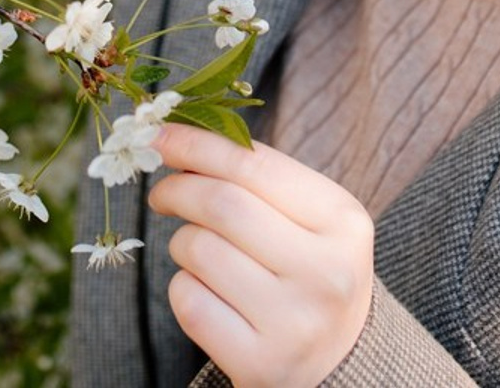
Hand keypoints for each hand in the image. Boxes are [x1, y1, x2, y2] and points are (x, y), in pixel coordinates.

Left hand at [148, 123, 373, 387]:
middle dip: (178, 189)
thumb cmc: (309, 270)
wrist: (340, 363)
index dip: (196, 143)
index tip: (157, 133)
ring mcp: (295, 324)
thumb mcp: (307, 217)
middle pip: (221, 204)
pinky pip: (189, 302)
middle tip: (162, 193)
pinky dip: (183, 288)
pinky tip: (207, 293)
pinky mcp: (261, 365)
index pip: (252, 164)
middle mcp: (326, 271)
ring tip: (198, 251)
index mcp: (342, 219)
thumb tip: (177, 138)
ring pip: (199, 251)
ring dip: (182, 243)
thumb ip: (254, 177)